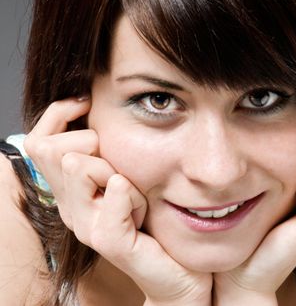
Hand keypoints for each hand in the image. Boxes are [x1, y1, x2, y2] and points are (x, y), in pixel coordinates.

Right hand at [24, 98, 211, 305]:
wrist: (175, 272)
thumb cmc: (154, 220)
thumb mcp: (129, 175)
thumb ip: (108, 151)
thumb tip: (92, 105)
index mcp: (71, 191)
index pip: (39, 141)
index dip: (60, 114)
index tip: (88, 104)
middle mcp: (70, 209)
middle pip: (56, 150)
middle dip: (96, 147)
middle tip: (124, 173)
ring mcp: (87, 226)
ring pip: (79, 166)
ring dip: (118, 171)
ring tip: (137, 196)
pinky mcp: (111, 241)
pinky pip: (113, 195)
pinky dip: (131, 193)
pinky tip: (142, 206)